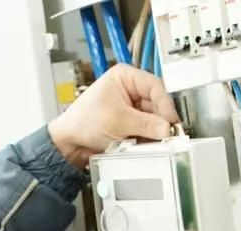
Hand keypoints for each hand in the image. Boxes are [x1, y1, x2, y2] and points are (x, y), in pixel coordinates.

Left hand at [48, 64, 179, 167]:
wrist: (69, 144)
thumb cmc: (82, 123)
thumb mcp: (118, 120)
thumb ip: (145, 124)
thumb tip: (166, 127)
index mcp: (124, 76)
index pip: (155, 86)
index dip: (165, 104)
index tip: (171, 121)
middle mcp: (129, 88)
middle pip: (156, 103)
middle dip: (159, 120)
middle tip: (166, 134)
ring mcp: (130, 106)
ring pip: (152, 118)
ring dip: (152, 130)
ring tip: (150, 140)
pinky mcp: (129, 122)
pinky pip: (145, 129)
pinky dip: (146, 137)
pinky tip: (142, 143)